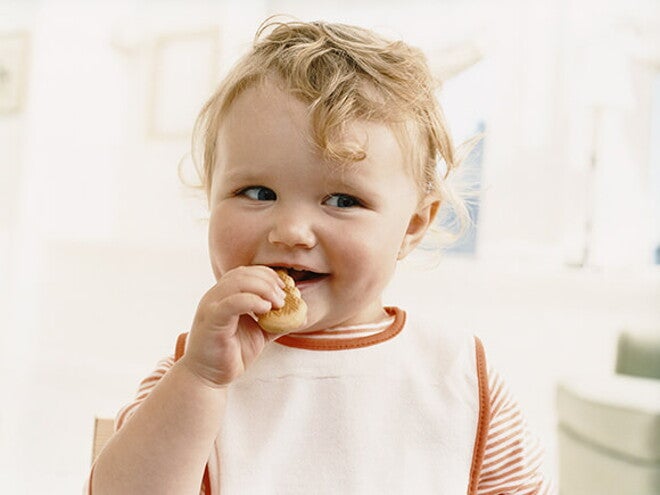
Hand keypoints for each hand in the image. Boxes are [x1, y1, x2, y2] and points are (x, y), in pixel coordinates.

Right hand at [179, 265, 286, 386]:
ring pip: (237, 283)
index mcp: (224, 296)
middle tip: (284, 297)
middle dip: (268, 281)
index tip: (285, 287)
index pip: (245, 272)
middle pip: (243, 274)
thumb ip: (277, 322)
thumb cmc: (232, 353)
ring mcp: (211, 307)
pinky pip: (232, 303)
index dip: (267, 275)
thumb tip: (302, 316)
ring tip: (278, 304)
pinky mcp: (212, 321)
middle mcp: (215, 297)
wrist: (208, 377)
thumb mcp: (259, 334)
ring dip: (263, 289)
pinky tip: (266, 309)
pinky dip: (252, 301)